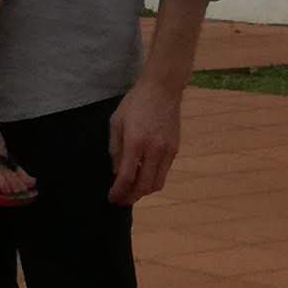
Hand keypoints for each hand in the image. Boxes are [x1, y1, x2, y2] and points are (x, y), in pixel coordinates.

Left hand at [108, 75, 183, 204]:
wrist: (162, 88)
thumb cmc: (136, 102)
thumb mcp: (117, 122)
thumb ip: (115, 149)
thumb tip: (117, 171)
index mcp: (135, 142)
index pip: (126, 177)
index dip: (118, 192)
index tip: (112, 198)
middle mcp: (153, 150)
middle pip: (143, 186)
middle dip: (130, 197)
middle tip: (121, 200)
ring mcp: (167, 151)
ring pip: (157, 184)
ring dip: (143, 191)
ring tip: (133, 191)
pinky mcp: (175, 149)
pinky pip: (164, 173)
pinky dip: (153, 179)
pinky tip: (145, 176)